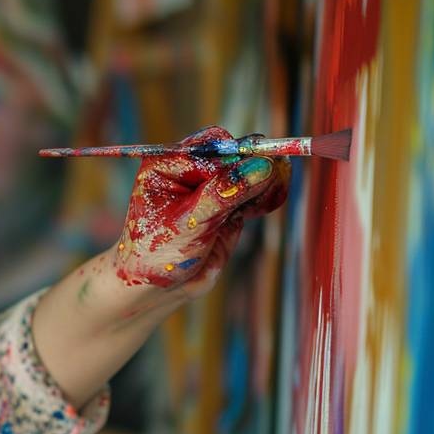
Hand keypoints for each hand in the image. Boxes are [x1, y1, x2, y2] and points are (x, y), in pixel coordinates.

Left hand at [108, 125, 290, 297]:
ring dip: (267, 182)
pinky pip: (255, 194)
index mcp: (168, 165)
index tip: (261, 166)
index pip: (212, 146)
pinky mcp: (228, 207)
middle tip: (277, 177)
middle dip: (258, 166)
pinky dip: (268, 196)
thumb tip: (261, 166)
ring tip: (272, 196)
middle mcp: (191, 171)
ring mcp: (212, 188)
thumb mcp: (189, 223)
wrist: (157, 288)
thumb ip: (223, 194)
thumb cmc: (157, 253)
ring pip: (251, 173)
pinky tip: (272, 201)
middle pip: (236, 155)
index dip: (239, 154)